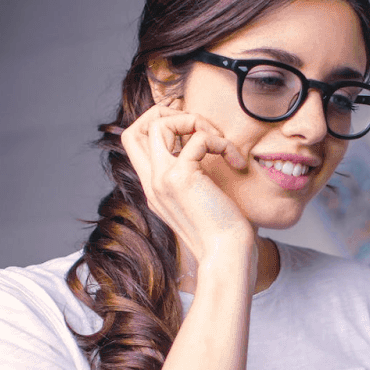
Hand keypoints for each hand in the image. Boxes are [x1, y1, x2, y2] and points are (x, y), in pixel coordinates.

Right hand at [120, 103, 254, 268]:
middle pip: (135, 129)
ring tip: (219, 140)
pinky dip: (220, 141)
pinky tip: (235, 160)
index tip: (190, 127)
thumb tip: (204, 147)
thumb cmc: (224, 230)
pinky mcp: (181, 178)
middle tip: (200, 126)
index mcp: (154, 188)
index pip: (135, 144)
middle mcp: (152, 183)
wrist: (228, 255)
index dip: (157, 124)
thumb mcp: (202, 199)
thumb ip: (193, 176)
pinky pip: (198, 138)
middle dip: (168, 114)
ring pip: (158, 125)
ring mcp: (162, 180)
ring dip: (193, 121)